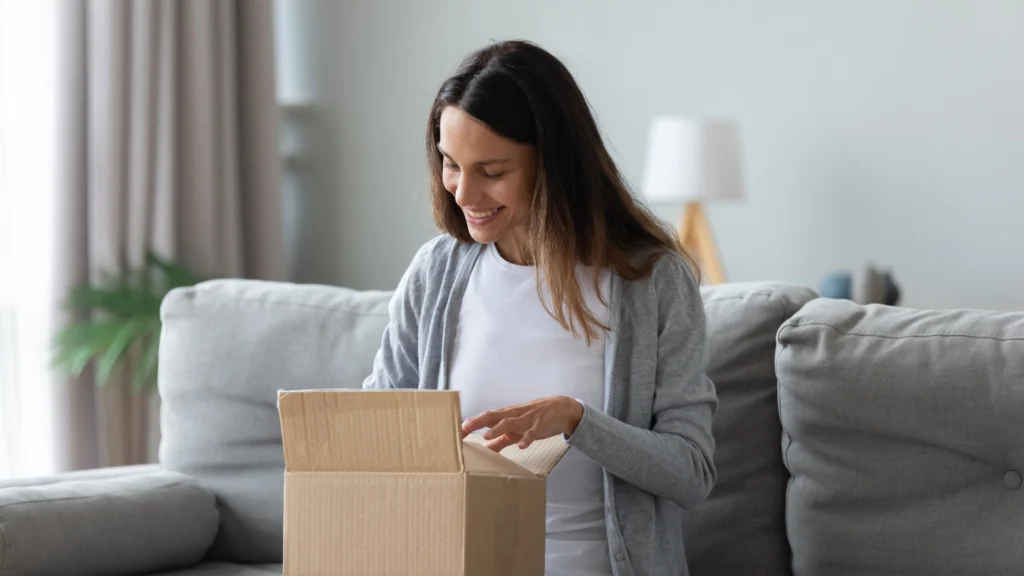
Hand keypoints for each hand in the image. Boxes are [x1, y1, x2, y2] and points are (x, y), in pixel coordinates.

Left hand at [461, 396, 583, 451]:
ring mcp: (526, 420)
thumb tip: (485, 447)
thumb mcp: (516, 429)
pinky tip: (521, 446)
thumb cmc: (534, 418)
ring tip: (486, 435)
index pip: (486, 418)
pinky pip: (532, 433)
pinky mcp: (539, 426)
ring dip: (498, 429)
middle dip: (478, 421)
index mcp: (506, 416)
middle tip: (464, 428)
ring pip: (510, 423)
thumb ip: (500, 439)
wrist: (560, 409)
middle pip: (493, 416)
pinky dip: (526, 439)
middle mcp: (514, 415)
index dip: (472, 422)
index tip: (457, 429)